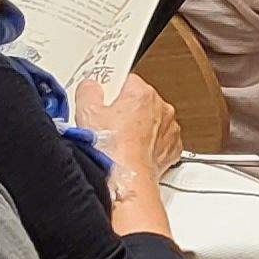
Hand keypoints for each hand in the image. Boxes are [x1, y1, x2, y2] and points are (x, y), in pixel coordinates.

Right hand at [75, 75, 181, 192]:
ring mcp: (169, 128)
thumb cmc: (110, 148)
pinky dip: (147, 144)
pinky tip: (131, 150)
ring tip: (118, 140)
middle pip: (139, 101)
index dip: (110, 91)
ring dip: (137, 128)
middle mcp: (162, 108)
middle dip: (124, 109)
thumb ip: (88, 91)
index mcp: (142, 94)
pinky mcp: (172, 147)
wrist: (126, 178)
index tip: (103, 100)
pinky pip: (159, 140)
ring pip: (150, 121)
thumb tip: (90, 86)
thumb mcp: (87, 112)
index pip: (126, 80)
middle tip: (106, 124)